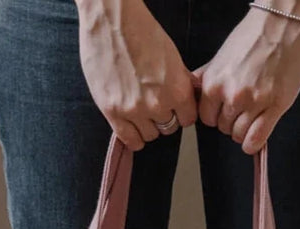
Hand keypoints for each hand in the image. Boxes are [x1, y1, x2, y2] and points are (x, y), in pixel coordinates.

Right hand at [76, 0, 198, 149]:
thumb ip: (179, 82)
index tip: (175, 107)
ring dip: (147, 126)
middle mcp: (157, 103)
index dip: (182, 112)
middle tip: (154, 103)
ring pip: (150, 135)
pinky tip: (131, 124)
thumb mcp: (172, 56)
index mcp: (177, 88)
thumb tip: (185, 98)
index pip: (188, 119)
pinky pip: (130, 140)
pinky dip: (133, 136)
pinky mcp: (112, 111)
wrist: (111, 18)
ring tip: (140, 109)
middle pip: (168, 128)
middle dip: (164, 117)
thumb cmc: (141, 30)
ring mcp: (134, 110)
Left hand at [194, 3, 299, 154]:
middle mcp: (232, 95)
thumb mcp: (222, 55)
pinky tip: (255, 139)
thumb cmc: (255, 33)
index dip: (216, 116)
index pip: (206, 118)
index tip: (225, 111)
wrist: (283, 20)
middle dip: (231, 122)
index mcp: (215, 83)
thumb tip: (193, 89)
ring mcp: (254, 103)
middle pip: (223, 128)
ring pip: (239, 135)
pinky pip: (257, 139)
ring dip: (244, 132)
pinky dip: (253, 144)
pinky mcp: (275, 106)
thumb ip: (207, 76)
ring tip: (252, 118)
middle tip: (243, 110)